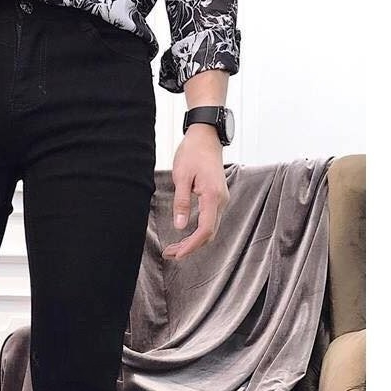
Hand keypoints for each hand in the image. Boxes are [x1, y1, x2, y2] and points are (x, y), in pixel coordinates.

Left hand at [163, 124, 229, 260]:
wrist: (206, 136)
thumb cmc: (193, 152)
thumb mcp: (182, 176)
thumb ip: (181, 202)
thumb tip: (179, 226)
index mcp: (212, 196)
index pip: (205, 230)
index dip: (191, 245)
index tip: (177, 254)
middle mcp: (221, 200)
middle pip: (208, 234)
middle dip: (190, 247)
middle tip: (169, 254)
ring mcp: (221, 199)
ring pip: (210, 229)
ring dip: (193, 241)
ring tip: (174, 248)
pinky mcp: (217, 198)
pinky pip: (210, 221)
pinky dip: (198, 232)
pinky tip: (185, 236)